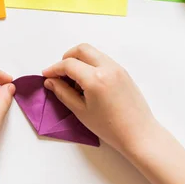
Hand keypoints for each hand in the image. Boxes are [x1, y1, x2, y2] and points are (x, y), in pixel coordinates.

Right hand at [42, 44, 158, 155]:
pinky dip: (91, 65)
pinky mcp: (123, 72)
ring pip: (93, 53)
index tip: (46, 76)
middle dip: (67, 58)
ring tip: (74, 82)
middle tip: (60, 74)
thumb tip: (50, 81)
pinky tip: (88, 83)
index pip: (69, 64)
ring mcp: (118, 68)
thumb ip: (63, 93)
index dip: (54, 69)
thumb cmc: (109, 127)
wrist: (139, 134)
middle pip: (82, 49)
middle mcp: (107, 67)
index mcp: (95, 78)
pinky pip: (103, 60)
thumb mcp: (81, 111)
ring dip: (80, 61)